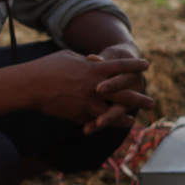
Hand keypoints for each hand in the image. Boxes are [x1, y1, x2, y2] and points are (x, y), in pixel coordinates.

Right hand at [23, 50, 151, 130]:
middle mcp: (95, 87)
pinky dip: (100, 124)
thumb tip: (94, 62)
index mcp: (94, 69)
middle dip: (139, 99)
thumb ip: (86, 61)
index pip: (120, 66)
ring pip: (112, 113)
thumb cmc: (48, 67)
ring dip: (124, 118)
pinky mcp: (78, 115)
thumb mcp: (70, 57)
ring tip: (133, 121)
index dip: (134, 66)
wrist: (32, 86)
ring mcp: (88, 103)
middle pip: (124, 95)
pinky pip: (93, 120)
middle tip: (152, 103)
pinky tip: (107, 127)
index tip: (147, 65)